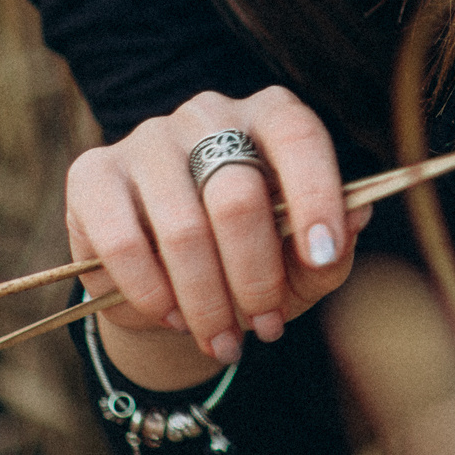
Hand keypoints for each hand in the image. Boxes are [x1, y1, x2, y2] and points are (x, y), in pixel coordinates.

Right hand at [67, 86, 368, 389]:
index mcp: (270, 115)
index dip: (316, 196)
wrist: (172, 285)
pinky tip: (172, 316)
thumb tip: (360, 217)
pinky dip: (152, 292)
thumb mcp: (302, 263)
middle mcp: (208, 114)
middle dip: (256, 277)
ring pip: (182, 229)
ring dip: (206, 301)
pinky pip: (123, 242)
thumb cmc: (254, 262)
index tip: (322, 255)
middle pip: (237, 195)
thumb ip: (334, 245)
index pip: (298, 136)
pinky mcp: (93, 173)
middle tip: (265, 328)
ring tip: (222, 341)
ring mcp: (147, 138)